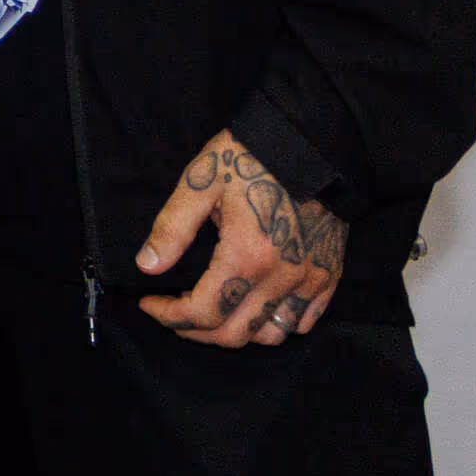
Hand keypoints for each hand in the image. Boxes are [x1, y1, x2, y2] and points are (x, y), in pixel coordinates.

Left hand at [136, 127, 342, 346]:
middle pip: (235, 334)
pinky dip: (276, 323)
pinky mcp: (329, 275)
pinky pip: (304, 320)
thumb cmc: (250, 157)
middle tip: (174, 311)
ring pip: (272, 335)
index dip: (169, 316)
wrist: (311, 140)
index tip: (148, 302)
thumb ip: (171, 228)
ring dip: (237, 332)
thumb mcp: (199, 184)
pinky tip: (254, 303)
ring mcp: (311, 280)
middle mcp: (282, 278)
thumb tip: (146, 266)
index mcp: (247, 257)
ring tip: (213, 309)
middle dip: (196, 331)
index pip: (202, 313)